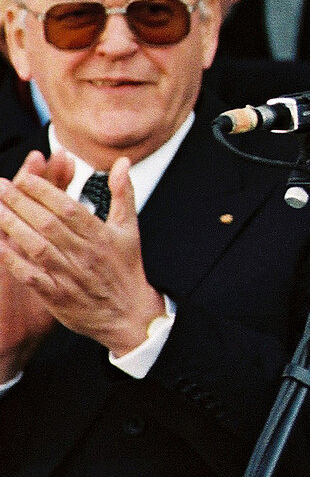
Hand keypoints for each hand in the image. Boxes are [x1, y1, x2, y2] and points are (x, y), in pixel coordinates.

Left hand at [0, 154, 166, 357]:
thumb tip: (121, 162)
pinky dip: (13, 261)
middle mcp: (85, 254)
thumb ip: (123, 193)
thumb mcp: (130, 228)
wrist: (128, 314)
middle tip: (1, 186)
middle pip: (48, 223)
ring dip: (13, 226)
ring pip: (37, 246)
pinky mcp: (57, 296)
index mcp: (102, 236)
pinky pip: (31, 276)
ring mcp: (70, 275)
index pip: (69, 207)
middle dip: (22, 202)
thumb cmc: (126, 268)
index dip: (45, 191)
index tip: (25, 177)